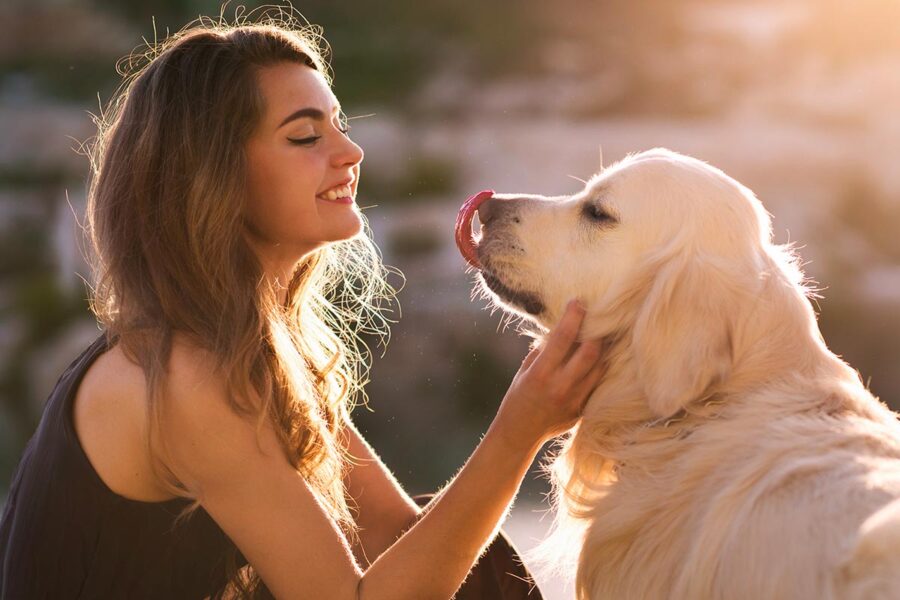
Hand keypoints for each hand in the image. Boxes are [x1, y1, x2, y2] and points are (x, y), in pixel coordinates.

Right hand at [491, 300, 604, 449]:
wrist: (519, 434)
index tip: (578, 302)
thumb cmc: (518, 397)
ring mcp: (575, 400)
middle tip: (596, 318)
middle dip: (596, 331)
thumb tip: (561, 328)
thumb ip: (543, 351)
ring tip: (601, 335)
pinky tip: (599, 358)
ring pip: (600, 367)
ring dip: (602, 349)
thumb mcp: (525, 371)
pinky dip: (599, 368)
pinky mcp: (583, 410)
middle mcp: (561, 387)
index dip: (573, 316)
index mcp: (541, 374)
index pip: (563, 338)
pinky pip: (598, 383)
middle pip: (591, 352)